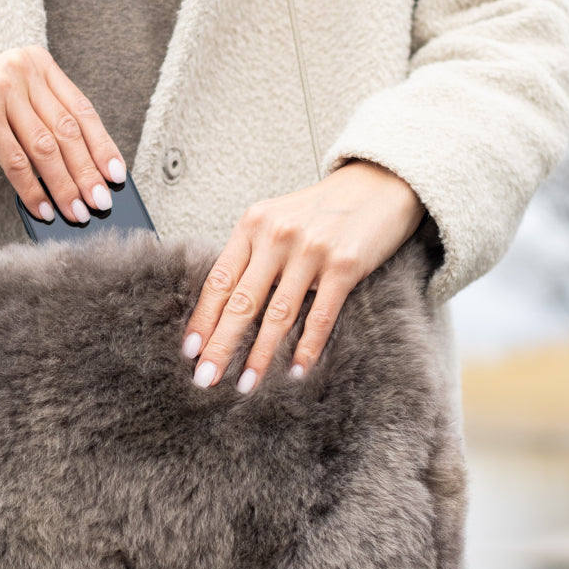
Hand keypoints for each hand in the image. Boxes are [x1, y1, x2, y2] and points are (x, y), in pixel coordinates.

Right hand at [0, 45, 125, 223]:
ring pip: (45, 148)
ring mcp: (1, 88)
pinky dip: (33, 190)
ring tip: (76, 212)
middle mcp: (22, 69)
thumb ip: (51, 135)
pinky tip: (44, 209)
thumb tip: (91, 179)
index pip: (82, 110)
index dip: (103, 146)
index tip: (116, 175)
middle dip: (86, 173)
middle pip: (66, 131)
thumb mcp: (20, 118)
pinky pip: (17, 161)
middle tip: (100, 202)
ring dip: (64, 186)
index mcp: (39, 64)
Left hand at [181, 160, 426, 392]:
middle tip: (205, 378)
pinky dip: (307, 347)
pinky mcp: (345, 265)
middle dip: (221, 346)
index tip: (189, 350)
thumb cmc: (324, 208)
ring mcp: (311, 250)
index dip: (203, 319)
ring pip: (278, 314)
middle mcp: (277, 235)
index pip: (219, 280)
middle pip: (241, 302)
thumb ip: (253, 253)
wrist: (379, 184)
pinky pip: (321, 315)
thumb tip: (225, 305)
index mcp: (253, 224)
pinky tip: (296, 370)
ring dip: (260, 355)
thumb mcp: (278, 219)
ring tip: (246, 384)